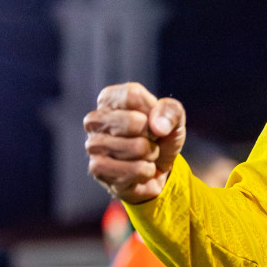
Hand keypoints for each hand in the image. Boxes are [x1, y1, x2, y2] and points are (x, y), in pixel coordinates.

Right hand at [84, 83, 185, 203]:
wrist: (158, 171)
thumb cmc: (160, 137)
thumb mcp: (173, 117)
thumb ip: (170, 111)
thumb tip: (158, 127)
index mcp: (109, 99)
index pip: (133, 95)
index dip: (152, 110)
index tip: (152, 119)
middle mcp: (95, 119)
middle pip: (133, 121)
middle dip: (152, 135)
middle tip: (149, 139)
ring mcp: (93, 145)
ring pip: (137, 147)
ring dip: (150, 154)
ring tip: (144, 155)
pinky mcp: (97, 169)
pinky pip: (135, 169)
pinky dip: (146, 171)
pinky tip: (139, 170)